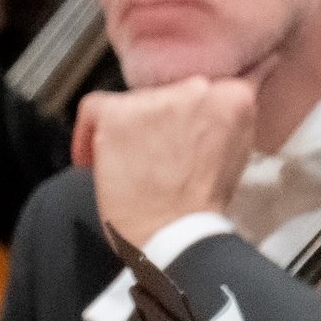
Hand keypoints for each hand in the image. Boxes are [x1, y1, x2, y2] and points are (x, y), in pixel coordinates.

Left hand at [76, 78, 259, 250]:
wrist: (177, 233)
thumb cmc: (203, 203)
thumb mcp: (233, 151)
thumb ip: (219, 120)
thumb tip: (202, 107)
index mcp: (233, 97)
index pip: (203, 89)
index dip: (185, 116)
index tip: (179, 135)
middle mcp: (196, 88)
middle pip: (164, 93)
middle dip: (157, 122)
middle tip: (156, 156)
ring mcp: (155, 99)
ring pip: (131, 103)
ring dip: (128, 131)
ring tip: (133, 166)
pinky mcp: (117, 113)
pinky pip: (92, 110)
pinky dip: (87, 134)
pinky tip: (96, 160)